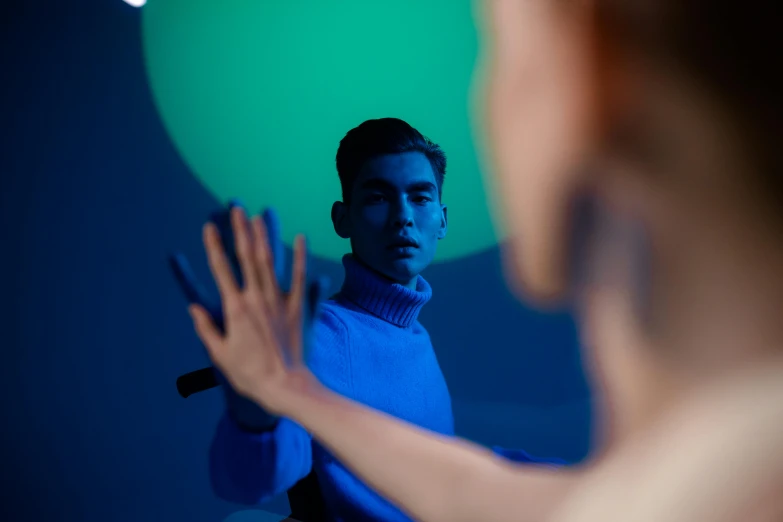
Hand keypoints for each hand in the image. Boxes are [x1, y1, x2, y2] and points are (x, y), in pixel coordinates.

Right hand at [188, 206, 323, 415]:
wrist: (285, 386)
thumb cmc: (250, 375)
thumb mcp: (220, 354)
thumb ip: (206, 328)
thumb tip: (193, 308)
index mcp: (235, 309)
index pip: (221, 270)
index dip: (214, 246)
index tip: (209, 226)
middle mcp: (257, 299)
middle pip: (247, 257)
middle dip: (241, 230)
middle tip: (236, 208)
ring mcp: (280, 302)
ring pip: (270, 262)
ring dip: (264, 237)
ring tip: (259, 215)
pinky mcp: (298, 308)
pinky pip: (300, 278)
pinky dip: (300, 257)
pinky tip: (300, 238)